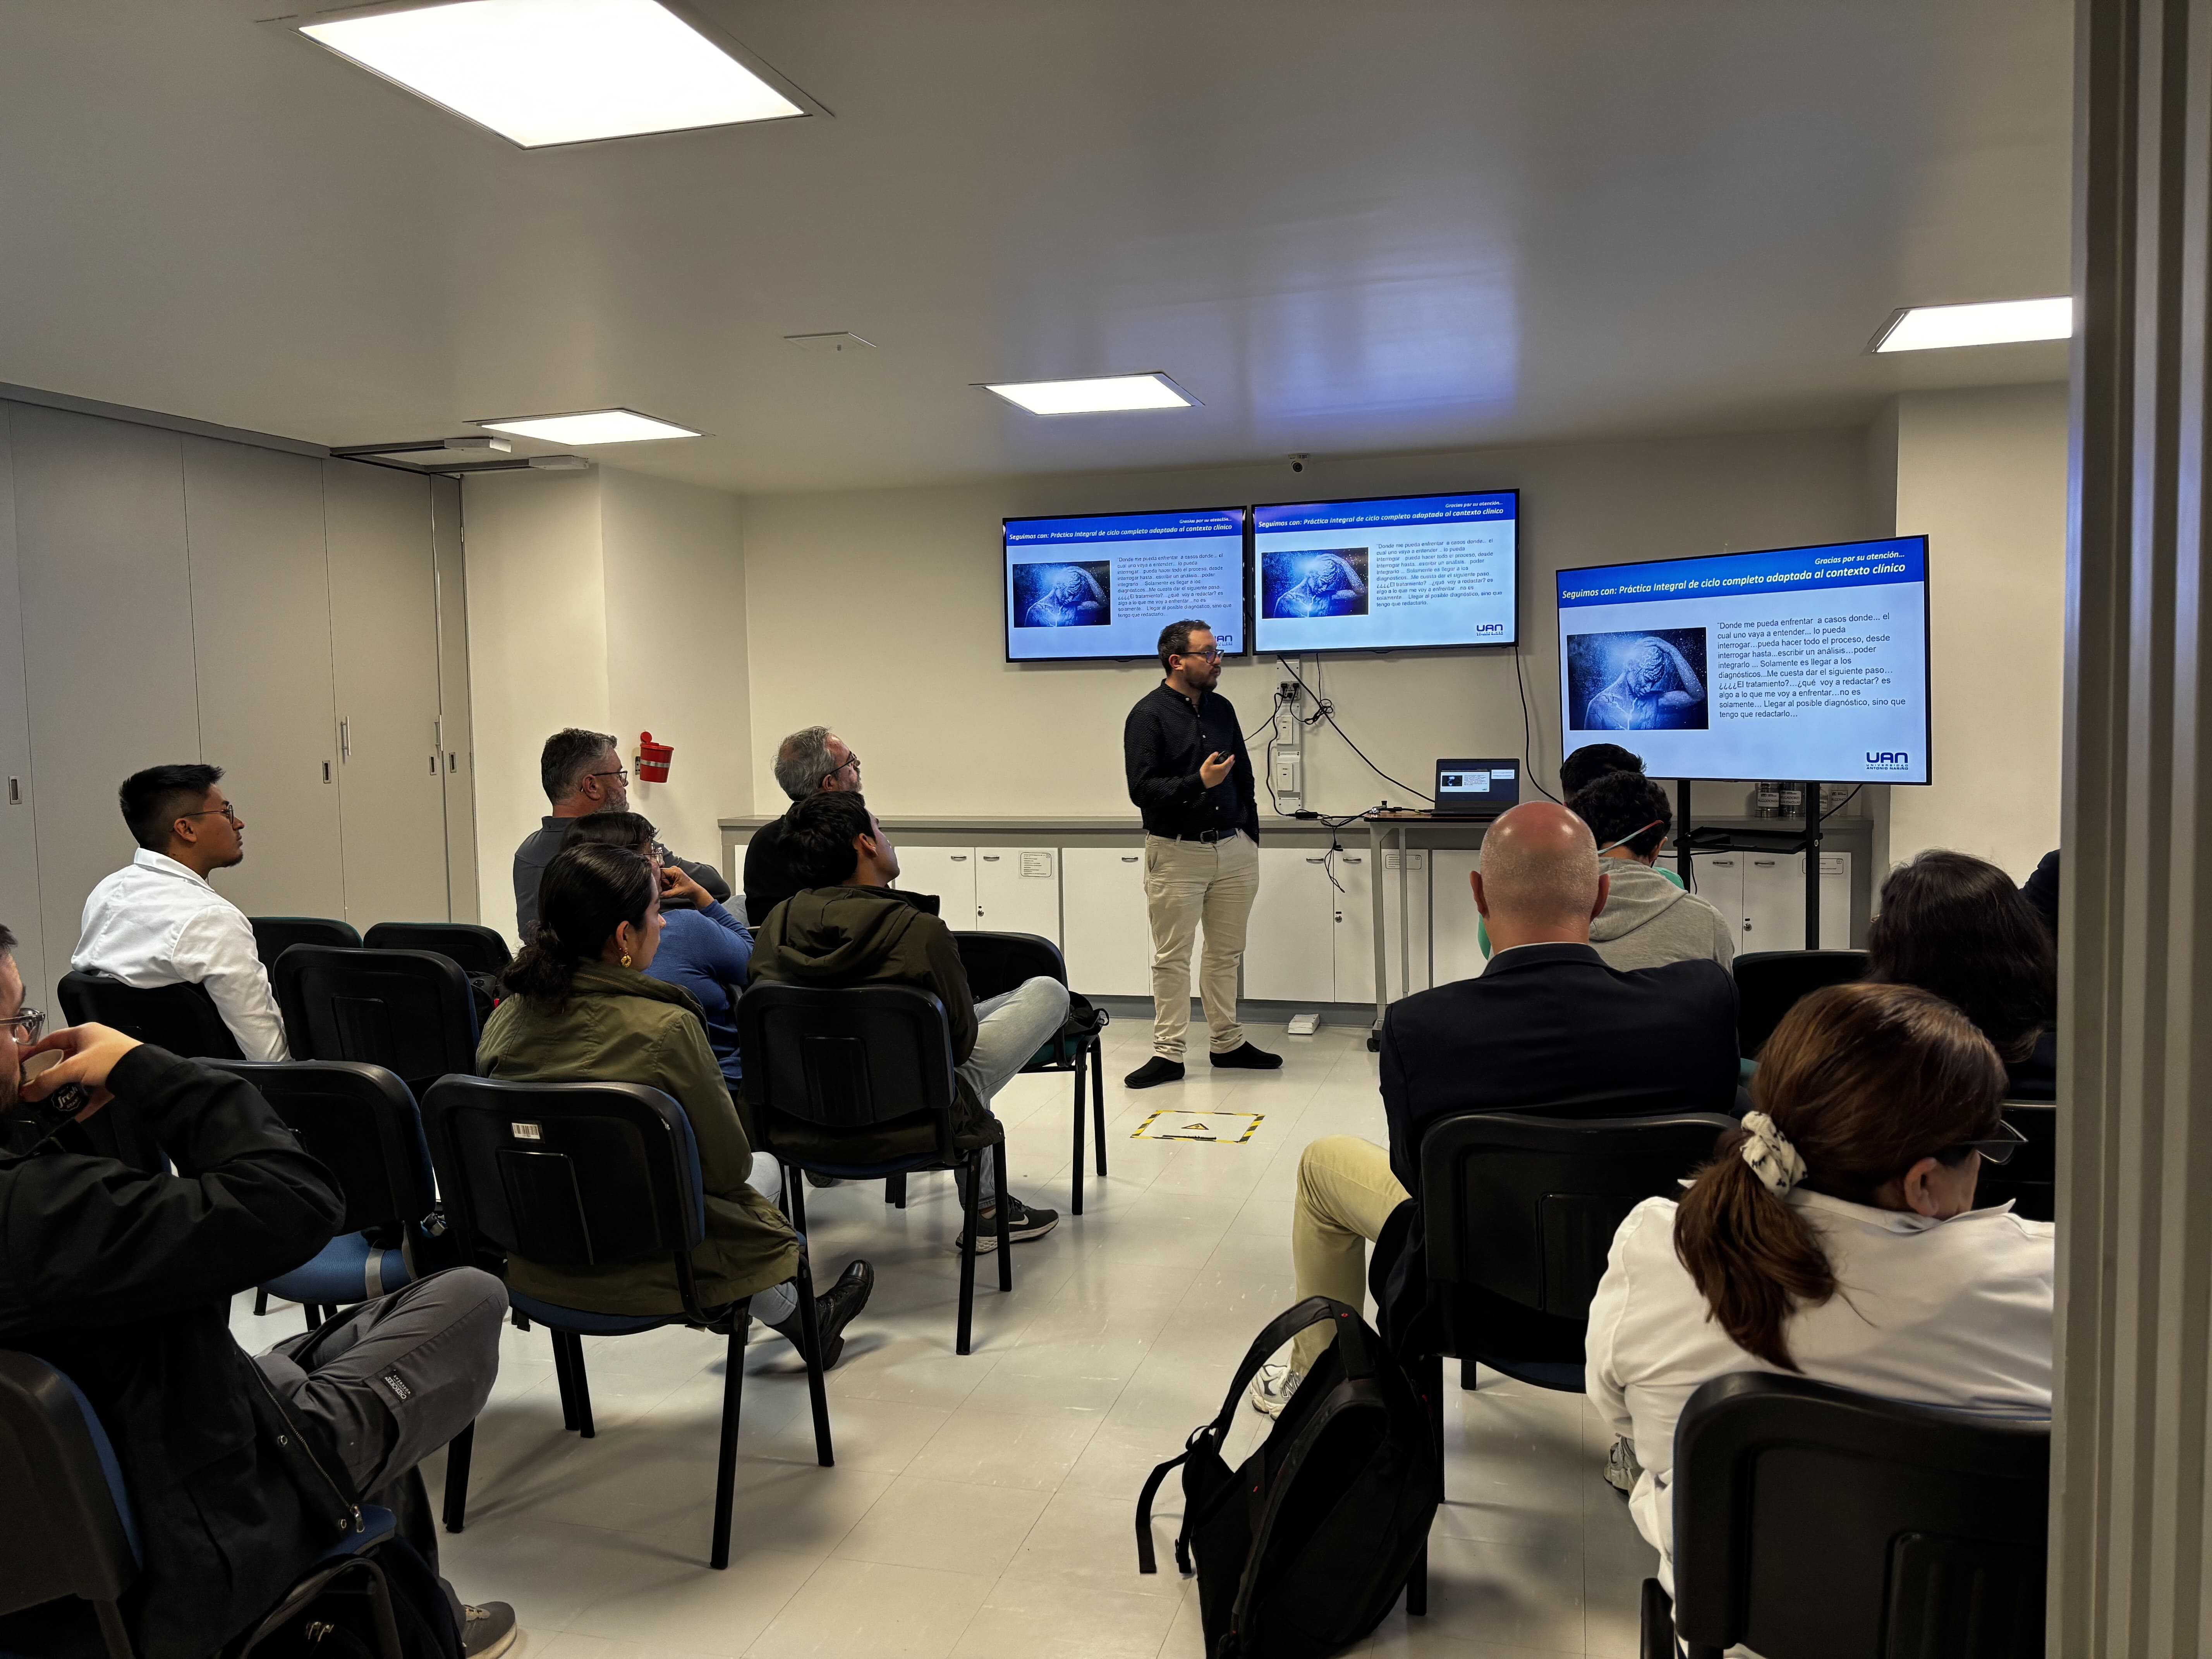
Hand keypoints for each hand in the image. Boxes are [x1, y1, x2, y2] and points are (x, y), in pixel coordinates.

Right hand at [20, 1023, 140, 1117]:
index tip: (25, 1064)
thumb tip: (27, 1093)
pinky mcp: (116, 1077)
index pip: (54, 1038)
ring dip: (68, 1089)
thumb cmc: (108, 1060)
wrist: (145, 1073)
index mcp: (85, 1033)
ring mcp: (107, 1060)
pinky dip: (86, 1102)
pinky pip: (96, 1091)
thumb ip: (49, 1080)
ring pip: (82, 1076)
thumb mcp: (74, 1068)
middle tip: (38, 1088)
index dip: (38, 1050)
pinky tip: (76, 1115)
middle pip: (67, 1059)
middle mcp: (96, 1044)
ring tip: (53, 1102)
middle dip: (53, 1075)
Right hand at [659, 862, 711, 910]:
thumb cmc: (689, 890)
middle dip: (662, 884)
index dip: (660, 880)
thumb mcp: (677, 893)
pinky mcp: (671, 876)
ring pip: (661, 879)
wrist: (694, 891)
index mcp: (675, 870)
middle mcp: (673, 869)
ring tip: (671, 888)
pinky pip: (663, 880)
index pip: (661, 872)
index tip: (664, 886)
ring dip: (664, 885)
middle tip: (669, 888)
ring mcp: (672, 873)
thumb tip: (658, 895)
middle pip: (660, 875)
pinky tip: (670, 887)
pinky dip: (665, 885)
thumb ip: (666, 894)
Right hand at [1200, 750, 1235, 787]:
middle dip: (1231, 762)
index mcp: (1221, 767)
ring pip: (1228, 771)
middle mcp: (1223, 772)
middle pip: (1229, 766)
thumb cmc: (1205, 773)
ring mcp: (1222, 777)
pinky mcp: (1220, 780)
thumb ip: (1212, 757)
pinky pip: (1225, 774)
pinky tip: (1225, 770)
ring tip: (1230, 764)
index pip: (1228, 761)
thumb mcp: (1207, 763)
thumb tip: (1216, 753)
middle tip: (1233, 759)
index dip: (1231, 758)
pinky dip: (1226, 771)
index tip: (1232, 755)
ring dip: (1229, 767)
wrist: (1203, 782)